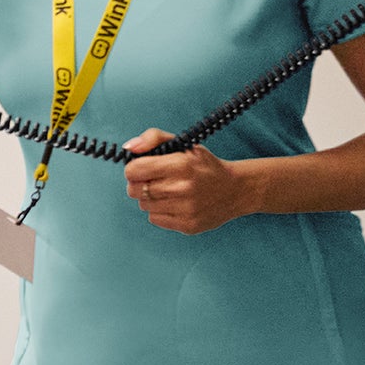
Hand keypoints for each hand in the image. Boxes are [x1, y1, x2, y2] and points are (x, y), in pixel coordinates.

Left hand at [123, 129, 255, 233]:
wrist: (236, 190)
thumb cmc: (204, 165)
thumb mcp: (183, 144)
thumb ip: (153, 138)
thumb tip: (128, 148)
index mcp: (181, 165)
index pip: (133, 170)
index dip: (134, 168)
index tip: (143, 168)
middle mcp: (183, 188)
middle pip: (134, 190)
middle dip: (139, 183)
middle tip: (155, 180)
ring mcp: (186, 209)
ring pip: (143, 205)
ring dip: (150, 198)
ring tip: (169, 191)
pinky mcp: (188, 225)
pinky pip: (154, 219)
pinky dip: (160, 211)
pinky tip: (176, 203)